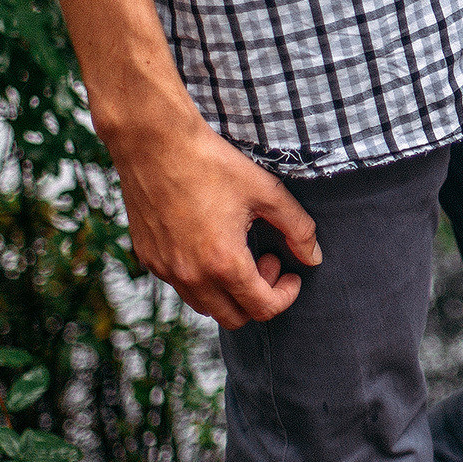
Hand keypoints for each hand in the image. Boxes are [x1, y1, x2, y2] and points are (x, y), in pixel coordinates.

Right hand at [105, 112, 321, 329]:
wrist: (154, 143)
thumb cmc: (212, 163)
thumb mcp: (267, 192)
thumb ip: (298, 228)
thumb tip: (314, 258)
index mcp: (224, 263)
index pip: (263, 309)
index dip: (285, 296)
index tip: (291, 274)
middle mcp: (191, 276)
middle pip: (234, 318)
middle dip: (258, 296)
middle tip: (267, 259)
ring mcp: (166, 270)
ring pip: (205, 306)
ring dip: (229, 291)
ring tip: (239, 250)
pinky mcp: (148, 259)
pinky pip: (181, 286)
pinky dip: (202, 278)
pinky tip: (210, 242)